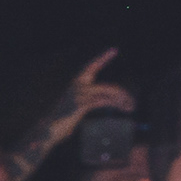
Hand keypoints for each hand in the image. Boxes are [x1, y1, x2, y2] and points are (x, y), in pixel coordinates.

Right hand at [12, 50, 132, 180]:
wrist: (47, 130)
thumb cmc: (61, 122)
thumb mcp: (77, 108)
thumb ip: (89, 101)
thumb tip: (108, 101)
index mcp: (76, 84)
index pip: (91, 67)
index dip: (103, 57)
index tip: (115, 49)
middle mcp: (78, 86)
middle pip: (108, 87)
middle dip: (122, 94)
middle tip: (132, 104)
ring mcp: (79, 94)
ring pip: (108, 94)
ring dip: (122, 102)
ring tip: (130, 108)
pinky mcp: (81, 104)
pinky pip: (104, 101)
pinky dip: (116, 104)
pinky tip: (122, 109)